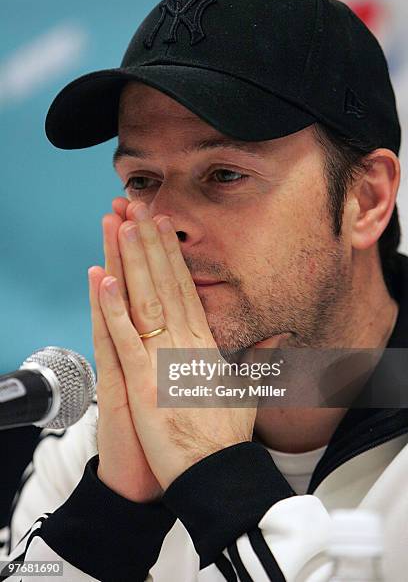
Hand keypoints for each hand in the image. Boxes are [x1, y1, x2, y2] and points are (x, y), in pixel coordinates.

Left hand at [93, 200, 256, 489]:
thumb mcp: (248, 389)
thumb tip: (281, 335)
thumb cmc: (228, 435)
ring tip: (122, 226)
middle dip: (151, 244)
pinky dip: (115, 309)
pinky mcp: (144, 382)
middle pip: (166, 284)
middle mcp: (186, 343)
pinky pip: (127, 339)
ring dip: (132, 262)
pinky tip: (105, 280)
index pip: (187, 288)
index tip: (161, 226)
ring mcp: (163, 360)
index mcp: (206, 343)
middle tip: (139, 207)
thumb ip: (260, 357)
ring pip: (146, 301)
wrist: (217, 473)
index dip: (171, 255)